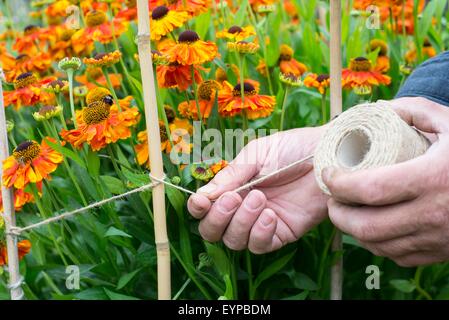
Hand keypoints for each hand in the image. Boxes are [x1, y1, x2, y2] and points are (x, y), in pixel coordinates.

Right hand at [187, 127, 327, 253]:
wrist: (328, 155)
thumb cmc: (292, 149)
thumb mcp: (256, 155)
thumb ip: (230, 177)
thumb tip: (201, 197)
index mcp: (233, 187)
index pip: (205, 208)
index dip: (198, 209)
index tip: (200, 202)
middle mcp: (243, 209)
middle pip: (214, 232)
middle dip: (218, 219)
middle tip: (234, 198)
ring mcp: (262, 223)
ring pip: (235, 242)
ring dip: (241, 222)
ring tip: (259, 198)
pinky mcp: (283, 233)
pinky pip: (261, 246)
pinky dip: (260, 233)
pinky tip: (270, 215)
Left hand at [324, 97, 448, 266]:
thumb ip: (413, 110)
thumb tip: (376, 111)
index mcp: (433, 178)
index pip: (369, 190)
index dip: (339, 184)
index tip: (328, 174)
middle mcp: (433, 214)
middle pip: (366, 226)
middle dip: (338, 214)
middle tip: (332, 198)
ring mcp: (438, 238)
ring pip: (378, 245)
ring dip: (353, 230)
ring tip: (346, 211)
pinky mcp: (442, 252)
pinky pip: (397, 257)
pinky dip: (377, 243)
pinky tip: (372, 227)